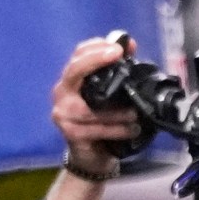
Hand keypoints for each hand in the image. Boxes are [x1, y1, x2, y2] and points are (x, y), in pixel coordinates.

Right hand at [51, 33, 140, 173]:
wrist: (92, 156)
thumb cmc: (101, 121)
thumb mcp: (111, 93)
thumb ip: (118, 69)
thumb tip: (130, 43)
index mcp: (71, 81)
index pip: (78, 55)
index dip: (95, 47)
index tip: (118, 46)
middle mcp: (62, 94)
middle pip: (74, 71)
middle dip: (96, 60)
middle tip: (117, 55)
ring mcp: (62, 114)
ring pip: (91, 108)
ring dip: (117, 111)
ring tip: (136, 112)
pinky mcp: (70, 134)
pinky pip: (96, 129)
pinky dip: (116, 129)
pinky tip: (131, 129)